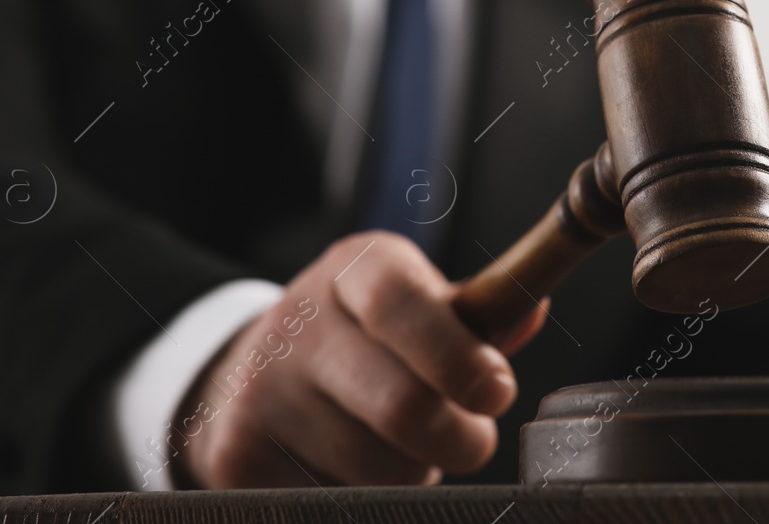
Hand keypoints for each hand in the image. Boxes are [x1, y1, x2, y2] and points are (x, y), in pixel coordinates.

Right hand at [173, 233, 546, 487]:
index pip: (400, 302)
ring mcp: (259, 389)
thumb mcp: (418, 303)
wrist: (256, 369)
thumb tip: (531, 309)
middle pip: (399, 404)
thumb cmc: (367, 336)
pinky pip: (334, 503)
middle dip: (458, 438)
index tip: (497, 393)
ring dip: (411, 472)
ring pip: (377, 468)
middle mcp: (299, 321)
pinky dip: (362, 499)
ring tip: (398, 446)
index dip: (455, 354)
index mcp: (354, 268)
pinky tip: (349, 467)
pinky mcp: (236, 454)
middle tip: (471, 441)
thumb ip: (478, 314)